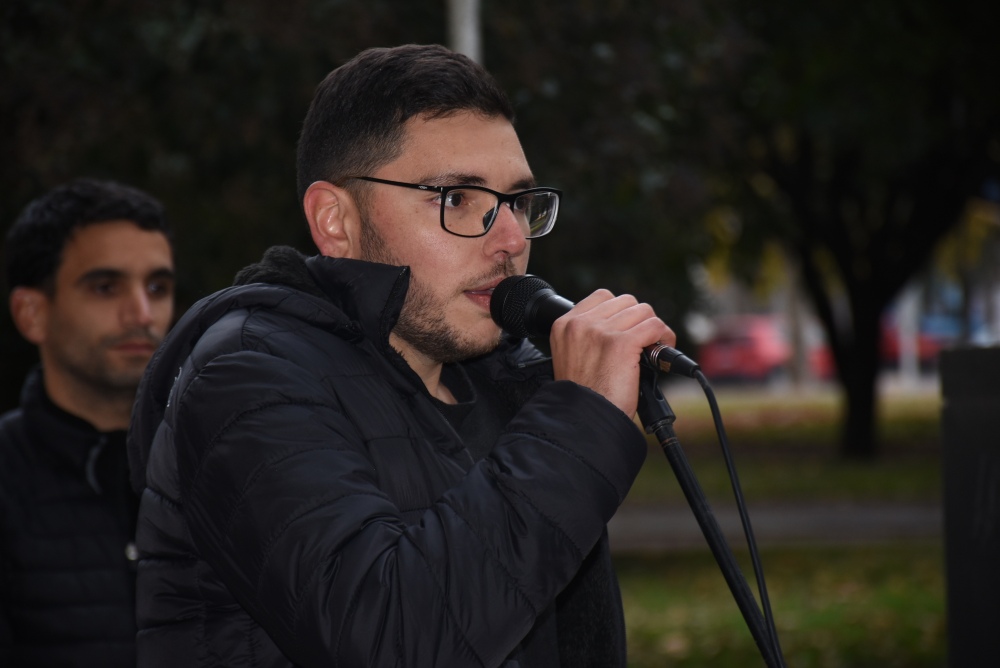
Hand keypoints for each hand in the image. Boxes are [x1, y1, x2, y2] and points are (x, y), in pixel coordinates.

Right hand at [549, 289, 674, 416]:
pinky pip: (654, 326)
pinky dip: (664, 337)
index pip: (603, 297)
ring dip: (654, 328)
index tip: (628, 330)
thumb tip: (623, 324)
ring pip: (643, 311)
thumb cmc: (583, 397)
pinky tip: (662, 351)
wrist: (584, 420)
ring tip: (655, 347)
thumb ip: (589, 336)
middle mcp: (580, 324)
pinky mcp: (622, 344)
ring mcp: (601, 332)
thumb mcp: (573, 356)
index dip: (622, 313)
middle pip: (626, 302)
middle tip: (645, 341)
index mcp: (564, 325)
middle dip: (639, 320)